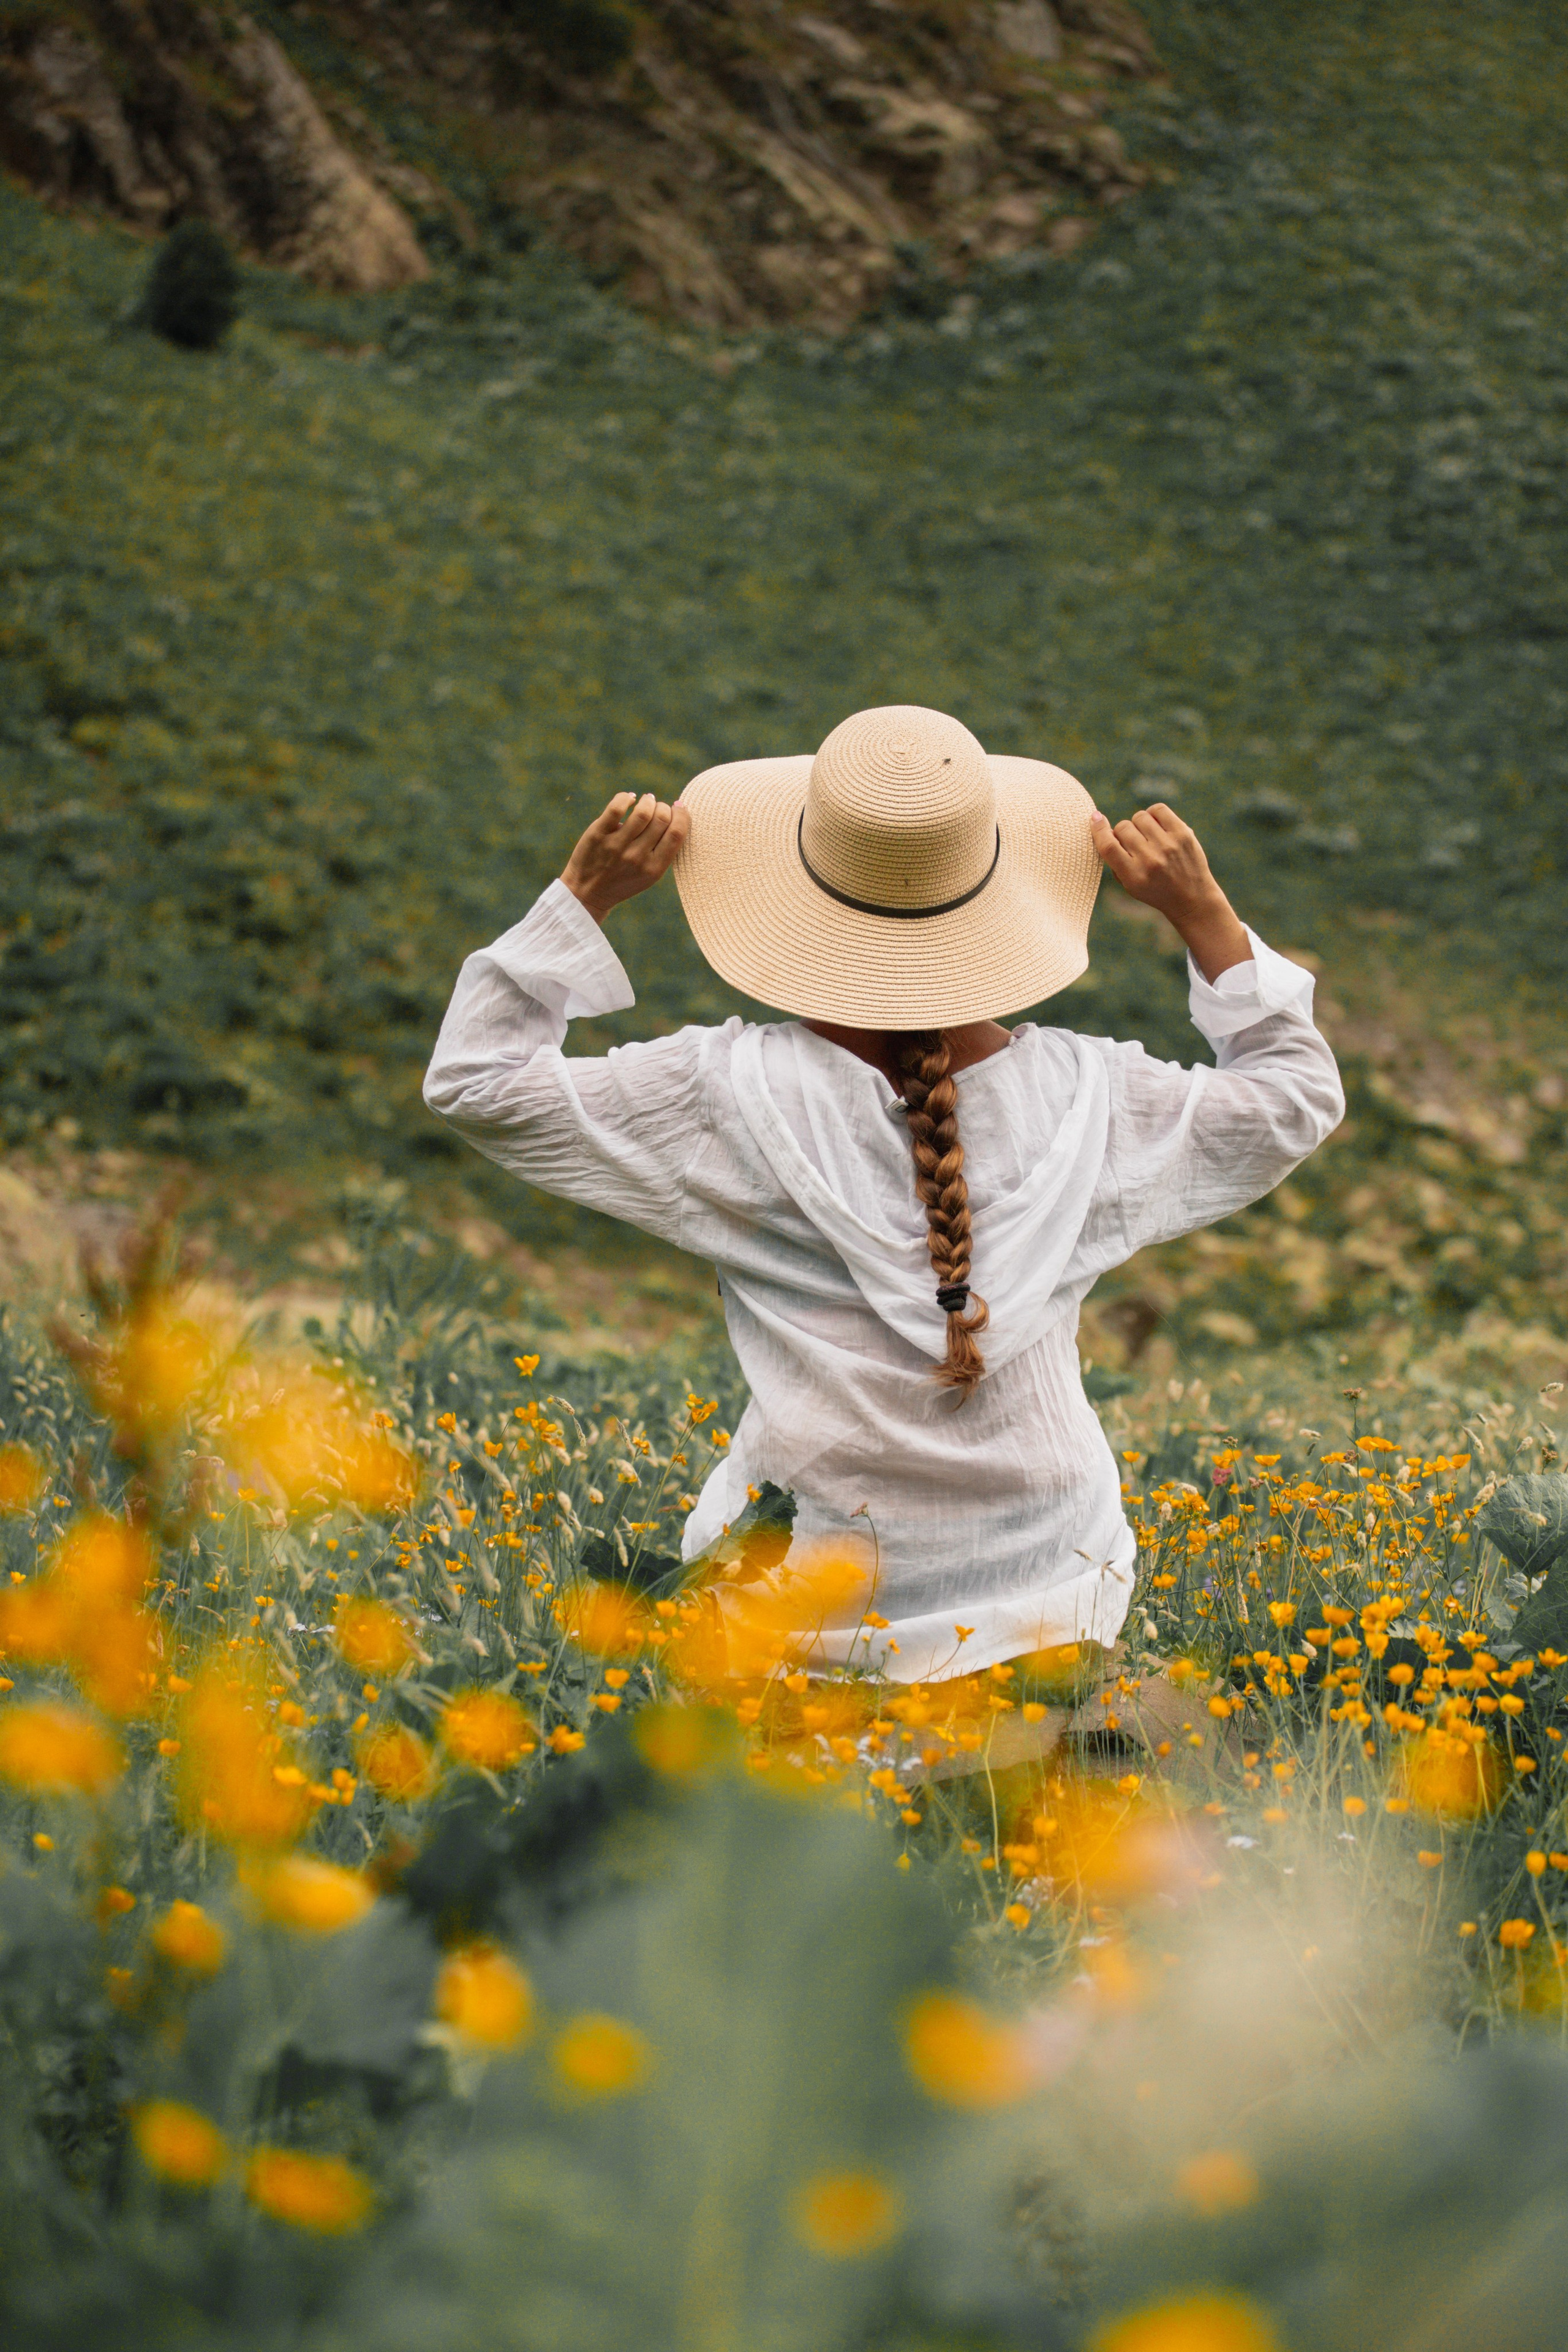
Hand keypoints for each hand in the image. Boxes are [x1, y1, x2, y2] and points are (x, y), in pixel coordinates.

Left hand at [561, 792, 690, 923]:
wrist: (588, 892)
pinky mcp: (598, 835)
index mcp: (654, 868)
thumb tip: (677, 815)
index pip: (677, 833)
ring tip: (647, 800)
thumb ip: (664, 851)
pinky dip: (626, 798)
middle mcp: (637, 857)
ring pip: (643, 811)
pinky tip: (629, 799)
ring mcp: (617, 845)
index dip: (682, 815)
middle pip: (662, 818)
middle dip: (664, 807)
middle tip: (659, 808)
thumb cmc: (624, 880)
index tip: (678, 809)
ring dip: (648, 801)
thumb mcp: (650, 874)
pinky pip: (616, 808)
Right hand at [1089, 801, 1250, 981]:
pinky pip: (1158, 809)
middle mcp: (1150, 860)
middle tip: (1134, 844)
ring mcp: (1168, 845)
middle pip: (1123, 828)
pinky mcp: (1183, 834)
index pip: (1108, 846)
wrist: (1191, 898)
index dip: (1098, 829)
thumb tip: (1102, 827)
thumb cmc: (1155, 890)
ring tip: (1147, 836)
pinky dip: (1153, 814)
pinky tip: (1157, 825)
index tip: (1095, 818)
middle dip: (1123, 833)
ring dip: (1139, 824)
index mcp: (1134, 875)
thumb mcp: (1130, 884)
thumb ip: (1115, 860)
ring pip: (1139, 816)